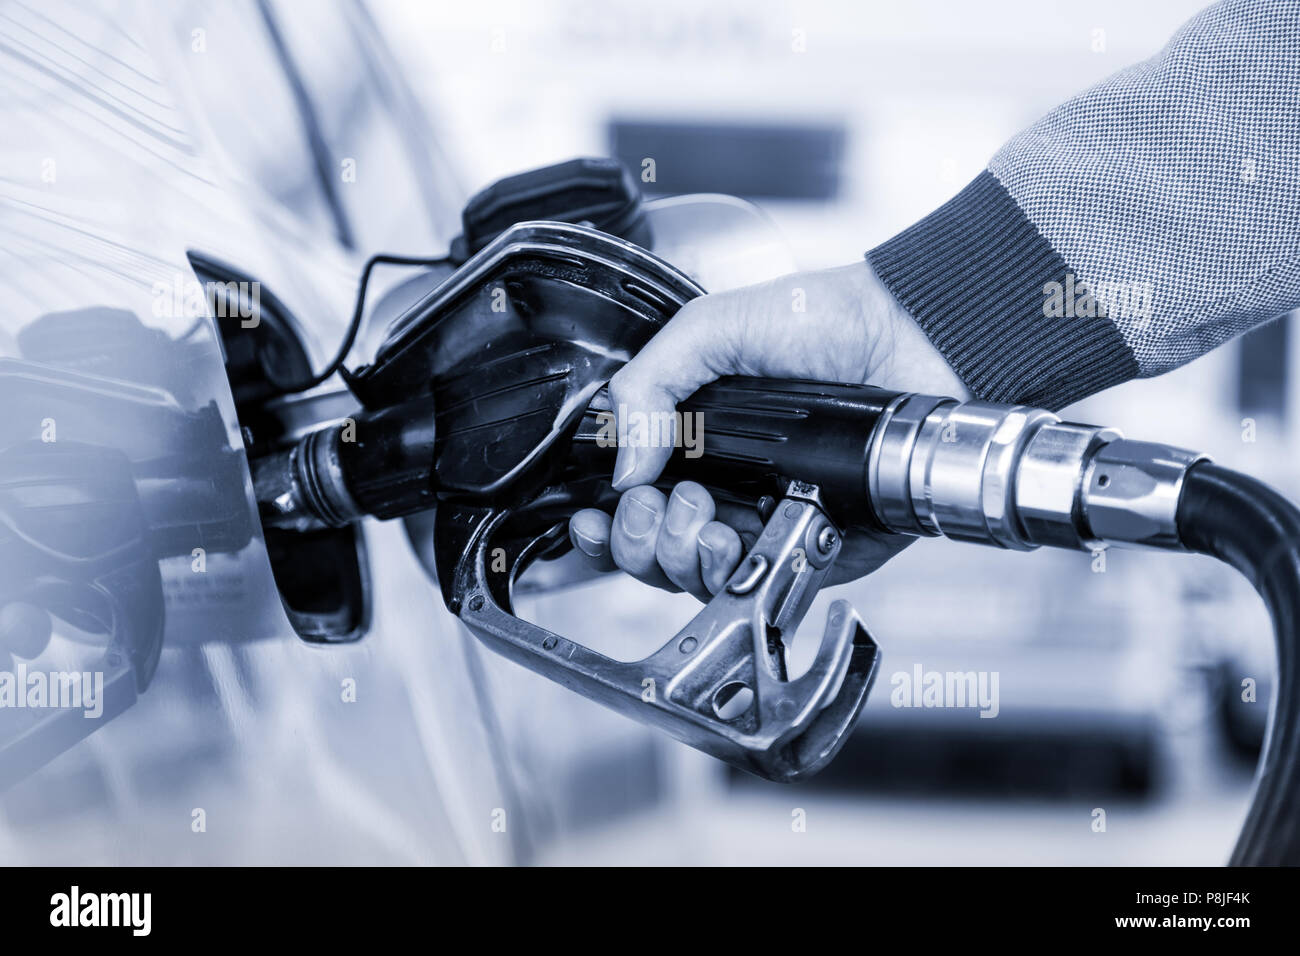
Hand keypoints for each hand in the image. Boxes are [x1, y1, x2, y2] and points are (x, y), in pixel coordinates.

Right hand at [567, 259, 969, 599]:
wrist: (909, 336)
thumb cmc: (823, 321)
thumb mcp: (711, 330)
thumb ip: (649, 386)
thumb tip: (620, 466)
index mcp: (696, 444)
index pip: (632, 505)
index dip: (604, 524)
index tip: (593, 518)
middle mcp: (728, 489)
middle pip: (656, 555)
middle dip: (641, 542)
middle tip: (660, 505)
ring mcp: (771, 522)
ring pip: (700, 580)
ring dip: (682, 558)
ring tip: (702, 519)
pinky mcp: (818, 549)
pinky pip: (764, 584)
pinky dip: (738, 573)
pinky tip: (736, 539)